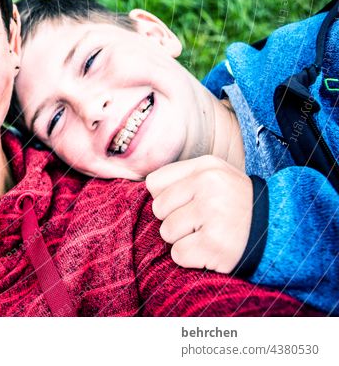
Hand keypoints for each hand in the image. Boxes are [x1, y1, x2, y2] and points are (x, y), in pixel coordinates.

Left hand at [145, 156, 252, 273]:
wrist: (279, 231)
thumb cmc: (236, 204)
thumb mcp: (214, 176)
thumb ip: (181, 177)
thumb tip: (144, 188)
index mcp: (206, 167)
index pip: (154, 183)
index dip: (166, 198)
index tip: (186, 204)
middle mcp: (209, 186)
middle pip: (158, 209)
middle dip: (174, 219)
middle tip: (200, 222)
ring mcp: (213, 215)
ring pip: (166, 232)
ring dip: (183, 239)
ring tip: (208, 234)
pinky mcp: (215, 244)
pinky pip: (178, 253)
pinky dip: (191, 257)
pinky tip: (210, 249)